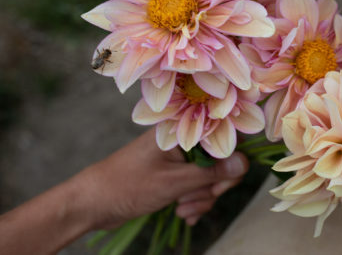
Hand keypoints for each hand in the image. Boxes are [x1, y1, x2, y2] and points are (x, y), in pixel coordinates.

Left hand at [76, 129, 248, 228]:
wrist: (93, 203)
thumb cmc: (128, 185)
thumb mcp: (174, 182)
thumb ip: (212, 173)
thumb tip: (245, 163)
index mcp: (182, 129)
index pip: (224, 135)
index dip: (231, 160)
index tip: (221, 183)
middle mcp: (184, 139)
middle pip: (221, 159)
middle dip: (213, 185)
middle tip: (195, 199)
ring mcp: (180, 157)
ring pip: (211, 176)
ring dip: (201, 197)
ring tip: (182, 209)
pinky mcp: (176, 173)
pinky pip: (199, 185)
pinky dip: (195, 201)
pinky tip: (183, 213)